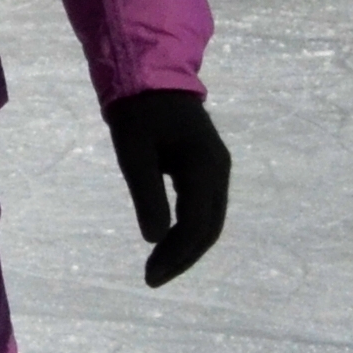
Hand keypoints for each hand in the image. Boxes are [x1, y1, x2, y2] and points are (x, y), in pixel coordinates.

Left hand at [100, 89, 230, 287]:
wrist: (150, 74)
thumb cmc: (139, 111)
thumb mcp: (134, 153)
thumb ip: (146, 194)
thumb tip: (154, 239)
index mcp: (204, 167)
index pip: (197, 225)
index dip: (177, 255)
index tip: (151, 276)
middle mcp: (219, 172)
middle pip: (209, 229)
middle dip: (183, 257)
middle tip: (152, 278)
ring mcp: (216, 170)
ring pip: (209, 222)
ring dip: (187, 248)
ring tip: (159, 268)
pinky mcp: (207, 169)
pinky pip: (204, 209)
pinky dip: (188, 232)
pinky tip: (168, 243)